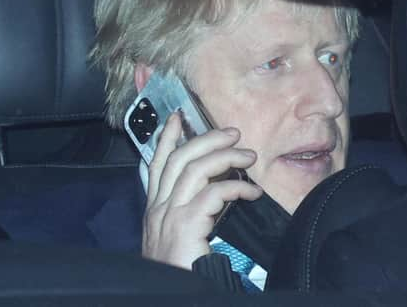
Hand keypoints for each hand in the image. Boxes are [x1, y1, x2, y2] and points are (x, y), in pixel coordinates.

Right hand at [142, 112, 262, 269]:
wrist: (170, 297)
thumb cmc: (179, 272)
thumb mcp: (176, 239)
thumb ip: (189, 215)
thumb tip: (214, 194)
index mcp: (155, 210)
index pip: (157, 164)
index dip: (166, 138)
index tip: (177, 118)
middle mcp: (158, 208)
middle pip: (179, 159)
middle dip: (206, 139)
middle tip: (232, 133)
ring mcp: (169, 215)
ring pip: (194, 169)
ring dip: (225, 157)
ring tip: (249, 156)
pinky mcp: (185, 226)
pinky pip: (213, 193)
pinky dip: (235, 188)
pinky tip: (251, 193)